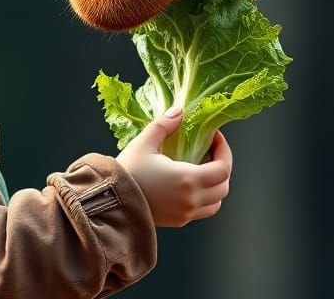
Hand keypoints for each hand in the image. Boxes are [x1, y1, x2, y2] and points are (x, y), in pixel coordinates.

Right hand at [115, 109, 232, 227]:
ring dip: (216, 185)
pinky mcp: (177, 222)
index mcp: (187, 179)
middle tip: (210, 150)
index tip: (214, 137)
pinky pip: (202, 211)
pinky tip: (190, 182)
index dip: (224, 151)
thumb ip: (165, 125)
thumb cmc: (127, 173)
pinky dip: (205, 198)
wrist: (110, 205)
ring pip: (216, 202)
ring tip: (203, 167)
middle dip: (222, 166)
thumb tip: (179, 111)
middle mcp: (190, 200)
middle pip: (224, 187)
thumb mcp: (144, 142)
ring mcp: (185, 214)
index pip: (223, 169)